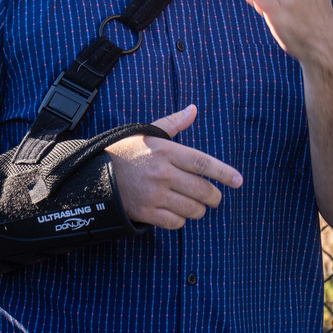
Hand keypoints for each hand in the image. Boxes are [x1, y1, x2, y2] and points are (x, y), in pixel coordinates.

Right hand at [105, 104, 242, 228]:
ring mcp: (154, 195)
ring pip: (191, 209)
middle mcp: (162, 173)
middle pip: (202, 190)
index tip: (238, 181)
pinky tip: (176, 214)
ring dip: (199, 210)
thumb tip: (193, 109)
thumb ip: (174, 123)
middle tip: (215, 198)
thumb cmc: (126, 152)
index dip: (224, 172)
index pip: (202, 162)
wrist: (94, 174)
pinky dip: (180, 220)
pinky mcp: (145, 212)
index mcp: (166, 151)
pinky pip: (175, 222)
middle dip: (214, 197)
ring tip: (196, 206)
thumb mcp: (148, 133)